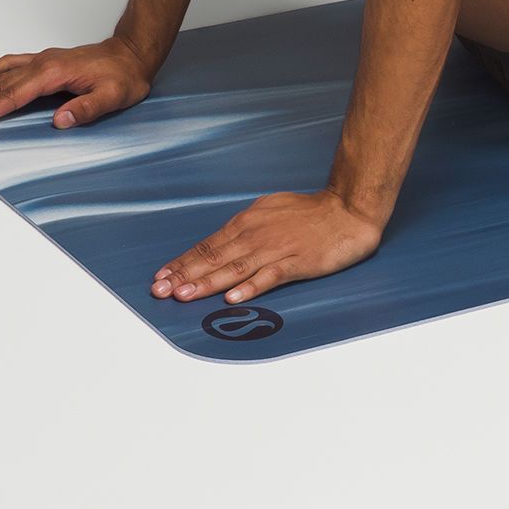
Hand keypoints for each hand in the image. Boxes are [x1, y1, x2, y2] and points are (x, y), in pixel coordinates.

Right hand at [0, 36, 154, 129]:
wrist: (132, 53)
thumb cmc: (124, 76)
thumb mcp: (113, 97)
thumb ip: (86, 109)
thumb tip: (60, 121)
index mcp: (53, 74)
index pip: (13, 95)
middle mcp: (41, 64)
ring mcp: (40, 60)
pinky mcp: (42, 61)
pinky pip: (6, 64)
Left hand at [152, 189, 382, 305]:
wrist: (347, 210)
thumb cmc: (309, 212)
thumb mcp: (269, 211)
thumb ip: (245, 228)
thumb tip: (221, 243)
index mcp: (248, 222)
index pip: (208, 245)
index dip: (183, 262)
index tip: (161, 276)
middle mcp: (256, 234)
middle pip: (215, 257)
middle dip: (184, 274)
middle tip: (160, 290)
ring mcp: (277, 248)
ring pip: (236, 268)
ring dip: (208, 283)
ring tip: (185, 295)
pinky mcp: (298, 262)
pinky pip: (270, 276)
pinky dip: (250, 287)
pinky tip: (233, 298)